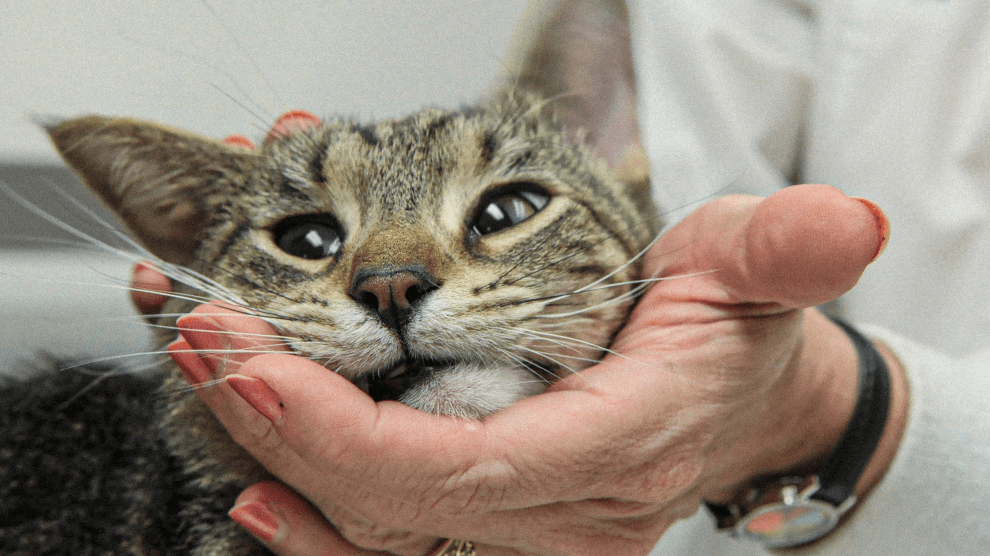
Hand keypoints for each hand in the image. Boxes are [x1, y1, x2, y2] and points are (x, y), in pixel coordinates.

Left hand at [134, 184, 905, 555]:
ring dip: (280, 470)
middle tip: (201, 342)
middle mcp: (568, 521)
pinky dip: (321, 533)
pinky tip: (261, 494)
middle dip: (280, 429)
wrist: (743, 408)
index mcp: (619, 449)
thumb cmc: (729, 337)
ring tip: (211, 394)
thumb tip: (842, 224)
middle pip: (395, 508)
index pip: (464, 468)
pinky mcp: (503, 543)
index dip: (343, 433)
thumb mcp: (753, 273)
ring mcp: (534, 547)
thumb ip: (783, 251)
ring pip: (383, 546)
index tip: (247, 363)